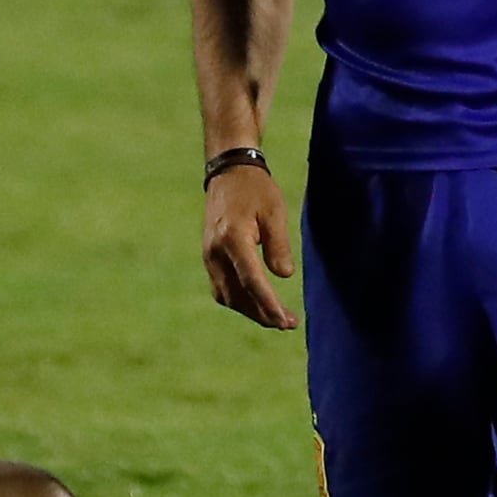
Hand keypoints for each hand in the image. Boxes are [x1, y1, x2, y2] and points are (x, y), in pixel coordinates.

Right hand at [202, 162, 298, 329]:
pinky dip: (240, 301)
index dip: (268, 304)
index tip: (285, 321)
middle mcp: (215, 251)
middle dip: (262, 314)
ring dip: (251, 311)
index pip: (251, 280)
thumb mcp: (275, 211)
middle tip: (288, 324)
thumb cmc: (256, 190)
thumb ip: (279, 245)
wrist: (229, 173)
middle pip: (237, 295)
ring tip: (277, 319)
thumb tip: (283, 275)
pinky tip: (258, 304)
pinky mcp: (209, 258)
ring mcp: (208, 256)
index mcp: (232, 238)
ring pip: (227, 296)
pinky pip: (222, 289)